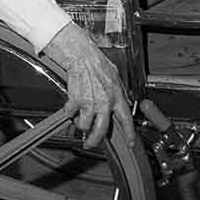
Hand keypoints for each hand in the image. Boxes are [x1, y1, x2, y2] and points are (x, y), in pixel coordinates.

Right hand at [42, 22, 134, 149]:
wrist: (82, 56)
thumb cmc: (97, 63)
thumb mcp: (115, 77)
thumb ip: (118, 92)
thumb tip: (123, 101)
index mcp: (117, 97)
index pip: (126, 120)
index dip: (129, 134)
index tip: (130, 143)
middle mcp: (104, 103)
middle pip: (101, 130)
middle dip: (94, 140)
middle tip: (90, 142)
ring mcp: (90, 103)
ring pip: (84, 125)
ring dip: (80, 123)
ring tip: (79, 116)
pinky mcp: (76, 101)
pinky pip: (70, 113)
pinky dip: (69, 111)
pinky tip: (71, 104)